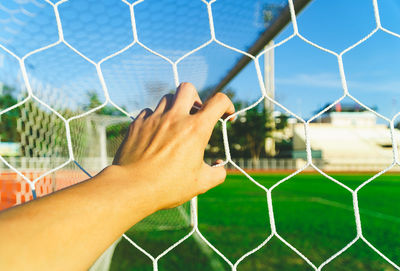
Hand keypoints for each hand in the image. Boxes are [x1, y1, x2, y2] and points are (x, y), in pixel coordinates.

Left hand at [112, 82, 234, 209]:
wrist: (132, 187)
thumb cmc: (168, 186)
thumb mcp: (200, 183)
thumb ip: (217, 173)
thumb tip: (220, 166)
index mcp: (196, 129)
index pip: (218, 101)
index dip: (227, 104)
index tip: (226, 115)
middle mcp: (175, 118)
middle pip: (188, 88)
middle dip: (196, 98)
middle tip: (195, 115)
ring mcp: (154, 119)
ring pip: (167, 98)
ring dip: (175, 107)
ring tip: (175, 125)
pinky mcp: (137, 124)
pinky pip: (149, 111)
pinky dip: (156, 118)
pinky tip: (156, 133)